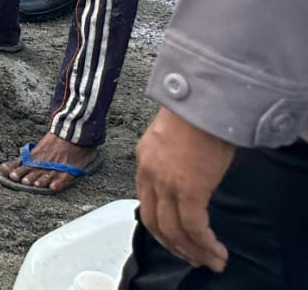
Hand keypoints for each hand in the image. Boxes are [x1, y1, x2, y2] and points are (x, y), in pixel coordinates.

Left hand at [135, 108, 234, 272]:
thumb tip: (188, 173)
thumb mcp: (174, 136)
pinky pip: (193, 226)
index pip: (145, 200)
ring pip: (173, 230)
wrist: (204, 98)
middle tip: (191, 257)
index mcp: (144, 159)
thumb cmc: (196, 111)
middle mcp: (149, 173)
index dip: (159, 223)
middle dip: (174, 245)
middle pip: (154, 221)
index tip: (174, 236)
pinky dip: (203, 243)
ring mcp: (167, 182)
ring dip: (192, 250)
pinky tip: (215, 251)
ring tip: (209, 261)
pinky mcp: (188, 188)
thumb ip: (173, 157)